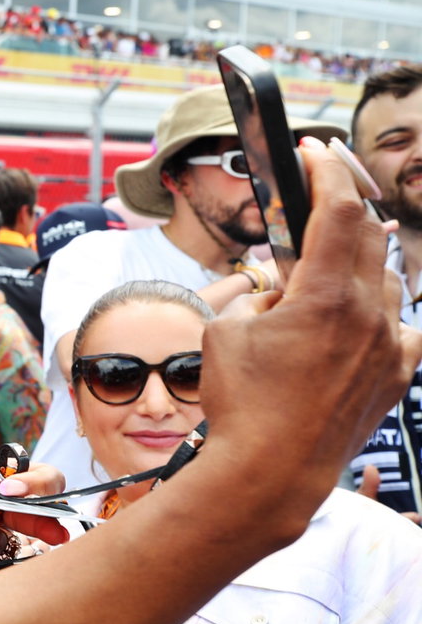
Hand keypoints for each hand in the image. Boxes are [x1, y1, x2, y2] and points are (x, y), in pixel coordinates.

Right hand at [201, 138, 421, 540]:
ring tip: (326, 271)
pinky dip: (376, 313)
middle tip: (316, 199)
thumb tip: (281, 289)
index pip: (339, 209)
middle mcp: (369, 316)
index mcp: (326, 297)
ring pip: (386, 280)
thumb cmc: (241, 405)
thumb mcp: (226, 329)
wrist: (270, 473)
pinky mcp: (398, 375)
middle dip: (342, 208)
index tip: (313, 150)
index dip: (327, 170)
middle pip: (370, 235)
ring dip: (358, 264)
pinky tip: (353, 322)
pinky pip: (398, 326)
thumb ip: (260, 295)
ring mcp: (390, 347)